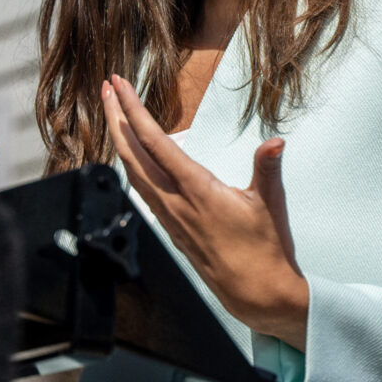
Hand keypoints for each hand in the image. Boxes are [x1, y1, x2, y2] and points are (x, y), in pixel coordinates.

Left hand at [101, 75, 308, 349]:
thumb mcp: (270, 204)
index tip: (119, 86)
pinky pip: (141, 189)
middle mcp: (175, 202)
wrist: (257, 295)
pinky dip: (130, 164)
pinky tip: (130, 155)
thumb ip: (267, 168)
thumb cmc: (266, 249)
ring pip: (132, 171)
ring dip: (120, 139)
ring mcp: (169, 216)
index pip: (155, 142)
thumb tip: (275, 141)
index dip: (133, 111)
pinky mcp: (170, 227)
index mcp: (197, 190)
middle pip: (132, 153)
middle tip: (106, 88)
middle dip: (116, 117)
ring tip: (113, 113)